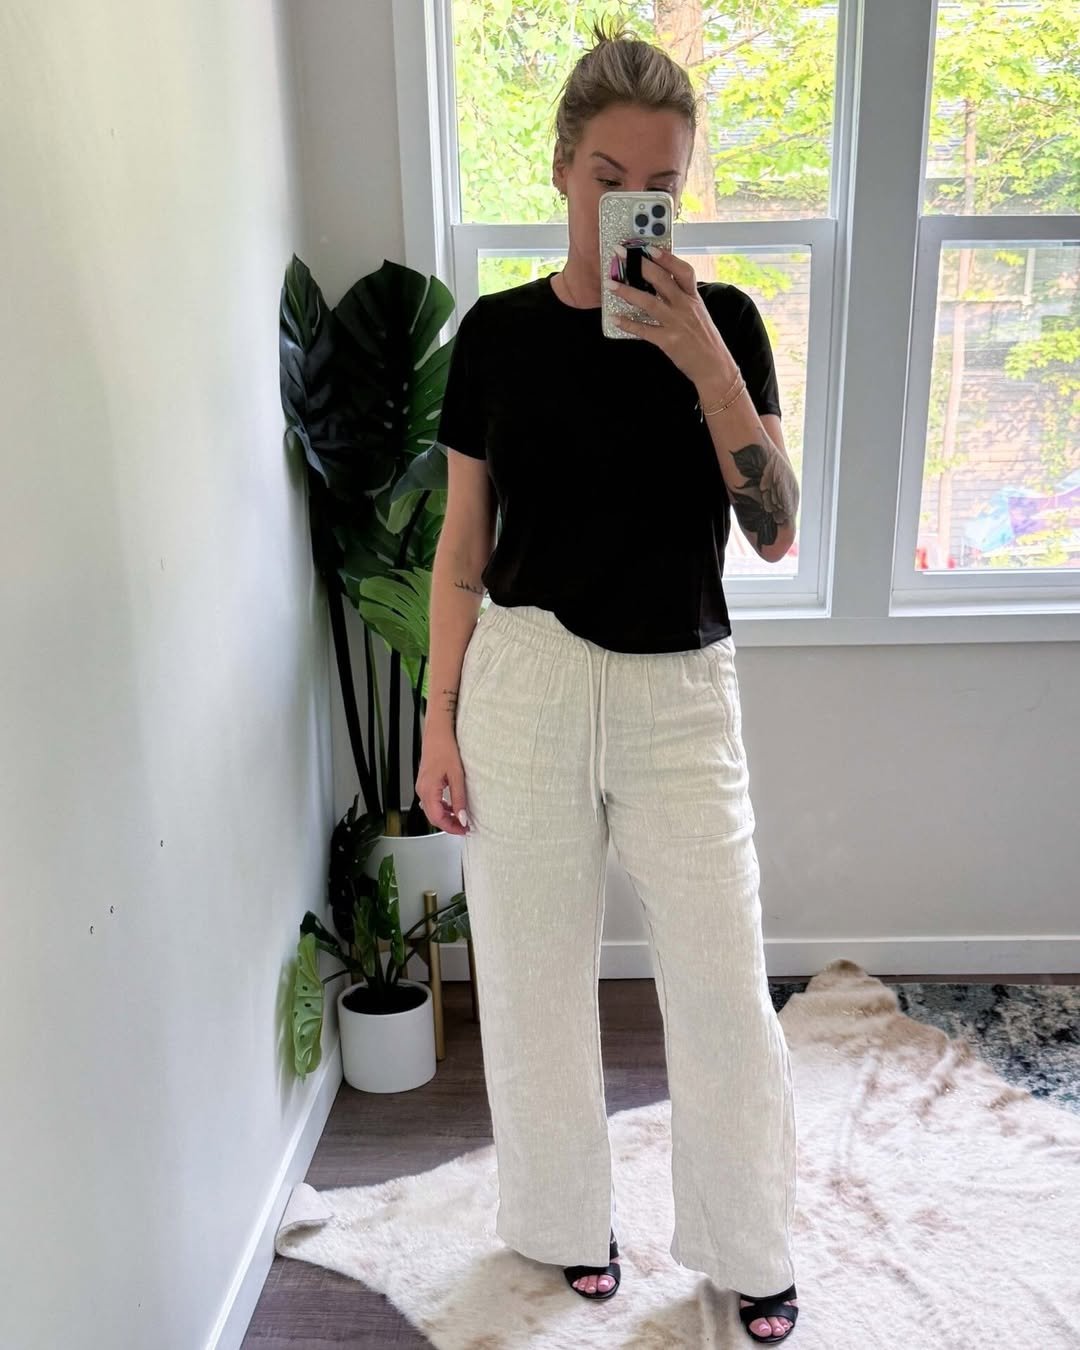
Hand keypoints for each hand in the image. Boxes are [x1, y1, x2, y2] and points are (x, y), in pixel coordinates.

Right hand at [416, 725, 469, 835]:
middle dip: (449, 825)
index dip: (451, 827)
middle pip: (433, 817)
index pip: (438, 818)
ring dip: (446, 817)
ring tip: (461, 818)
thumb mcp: (457, 775)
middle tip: (465, 827)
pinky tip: (453, 806)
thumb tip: (462, 818)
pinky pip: (432, 801)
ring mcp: (422, 786)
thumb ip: (459, 798)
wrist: (437, 732)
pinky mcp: (425, 782)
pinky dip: (443, 807)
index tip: (464, 830)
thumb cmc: (445, 748)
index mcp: (428, 790)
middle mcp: (422, 790)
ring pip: (432, 810)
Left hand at [605, 247, 738, 390]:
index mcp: (693, 297)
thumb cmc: (704, 339)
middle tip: (621, 255)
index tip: (649, 248)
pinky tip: (615, 319)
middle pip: (661, 280)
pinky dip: (628, 324)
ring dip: (627, 291)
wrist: (714, 366)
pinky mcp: (668, 340)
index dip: (666, 258)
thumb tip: (661, 285)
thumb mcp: (698, 313)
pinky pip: (644, 330)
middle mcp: (685, 306)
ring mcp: (676, 323)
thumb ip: (682, 298)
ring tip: (610, 284)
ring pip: (649, 302)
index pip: (682, 271)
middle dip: (640, 265)